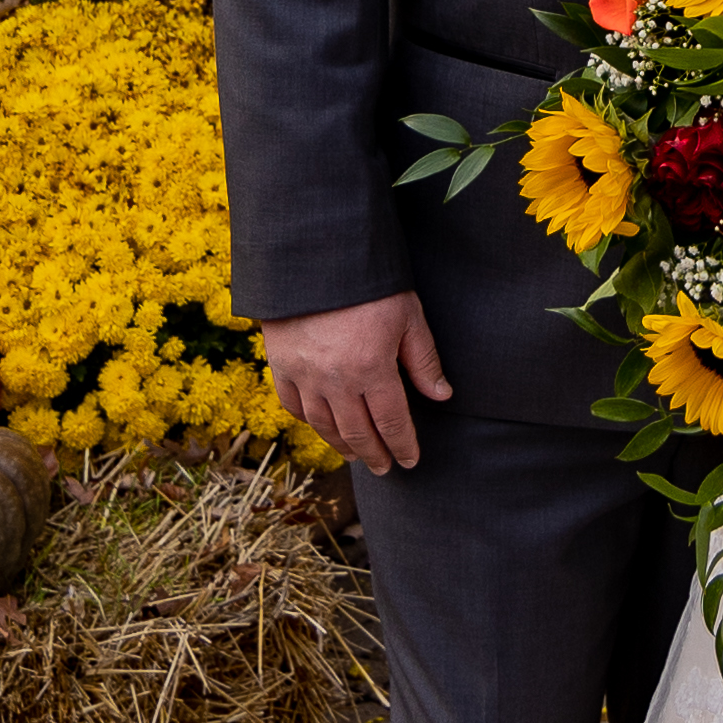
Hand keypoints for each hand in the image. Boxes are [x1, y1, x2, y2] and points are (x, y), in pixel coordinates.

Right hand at [261, 289, 451, 473]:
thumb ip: (424, 360)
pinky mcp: (281, 364)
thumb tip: (441, 395)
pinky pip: (294, 405)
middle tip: (385, 467)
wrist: (313, 255)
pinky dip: (310, 421)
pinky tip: (322, 426)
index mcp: (372, 369)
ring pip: (324, 425)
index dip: (403, 445)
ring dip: (343, 445)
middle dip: (375, 454)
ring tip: (357, 455)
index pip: (392, 422)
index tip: (410, 460)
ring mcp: (304, 375)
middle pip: (358, 432)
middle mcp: (336, 381)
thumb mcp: (408, 316)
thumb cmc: (369, 283)